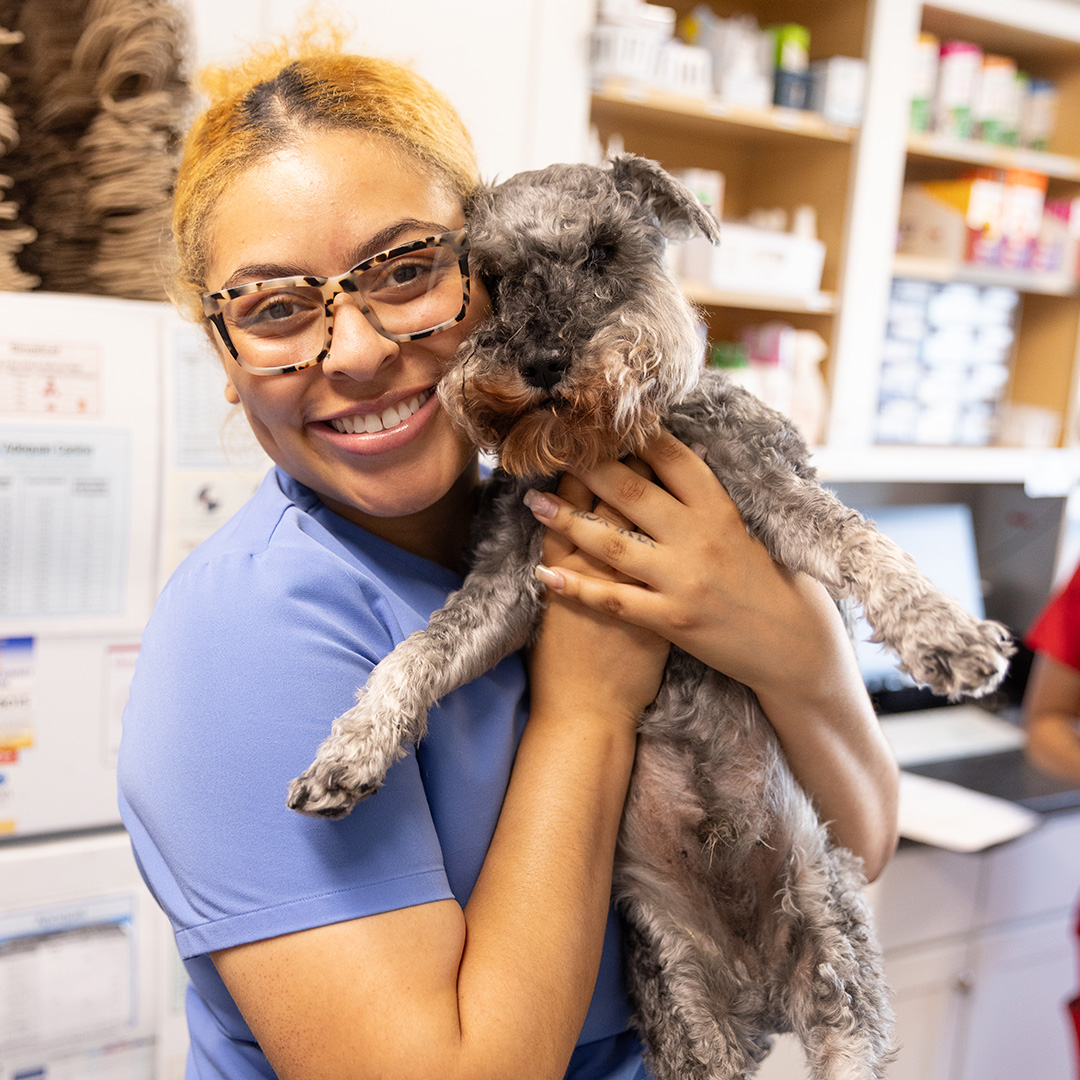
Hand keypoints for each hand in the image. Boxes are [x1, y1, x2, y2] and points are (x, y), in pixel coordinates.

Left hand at [524, 430, 844, 704]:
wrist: (794, 647)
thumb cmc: (770, 583)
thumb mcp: (746, 530)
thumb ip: (708, 499)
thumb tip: (677, 455)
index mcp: (721, 509)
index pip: (671, 458)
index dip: (633, 435)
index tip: (599, 420)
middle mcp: (700, 538)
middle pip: (631, 492)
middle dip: (585, 468)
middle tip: (551, 449)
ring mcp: (684, 580)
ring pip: (612, 542)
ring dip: (566, 520)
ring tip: (533, 502)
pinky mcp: (672, 620)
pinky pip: (613, 599)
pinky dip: (576, 586)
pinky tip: (544, 573)